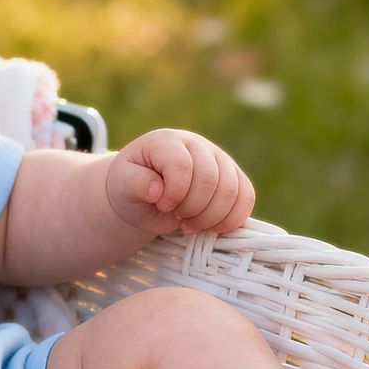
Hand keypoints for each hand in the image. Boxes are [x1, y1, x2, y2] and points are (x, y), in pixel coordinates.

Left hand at [105, 129, 254, 236]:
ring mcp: (219, 159)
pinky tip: (211, 227)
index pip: (182, 165)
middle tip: (176, 217)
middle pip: (210, 180)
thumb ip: (135, 183)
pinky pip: (246, 198)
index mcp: (166, 141)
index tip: (162, 205)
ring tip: (190, 224)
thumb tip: (156, 190)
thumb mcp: (122, 183)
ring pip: (231, 191)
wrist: (145, 194)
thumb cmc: (132, 186)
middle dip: (192, 208)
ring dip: (211, 217)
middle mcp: (197, 145)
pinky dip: (231, 219)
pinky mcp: (234, 177)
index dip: (174, 193)